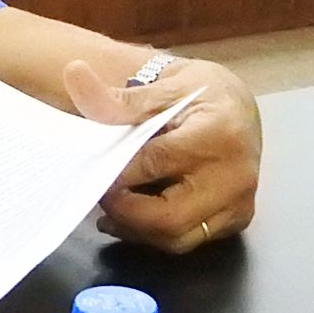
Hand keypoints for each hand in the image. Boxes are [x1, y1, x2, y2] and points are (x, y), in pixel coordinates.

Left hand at [63, 57, 261, 254]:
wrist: (236, 106)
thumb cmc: (198, 94)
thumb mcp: (159, 89)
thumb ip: (115, 97)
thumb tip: (73, 74)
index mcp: (217, 135)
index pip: (155, 164)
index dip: (116, 172)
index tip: (90, 169)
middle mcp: (235, 175)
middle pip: (168, 217)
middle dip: (124, 210)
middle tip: (99, 193)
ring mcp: (240, 202)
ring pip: (177, 237)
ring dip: (136, 228)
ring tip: (111, 207)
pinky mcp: (237, 219)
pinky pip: (189, 239)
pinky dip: (155, 232)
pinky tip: (134, 215)